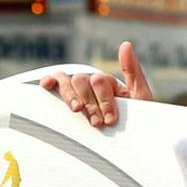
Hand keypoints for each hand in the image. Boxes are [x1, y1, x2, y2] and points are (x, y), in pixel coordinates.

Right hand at [38, 43, 153, 127]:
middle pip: (81, 81)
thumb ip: (133, 70)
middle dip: (90, 103)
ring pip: (67, 83)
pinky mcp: (66, 101)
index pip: (99, 81)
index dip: (104, 100)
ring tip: (77, 109)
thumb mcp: (140, 94)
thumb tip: (125, 45)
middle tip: (97, 122)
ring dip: (71, 96)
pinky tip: (47, 85)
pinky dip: (48, 81)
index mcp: (107, 83)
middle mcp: (90, 85)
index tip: (110, 119)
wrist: (130, 141)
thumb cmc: (135, 120)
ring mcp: (77, 92)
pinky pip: (53, 85)